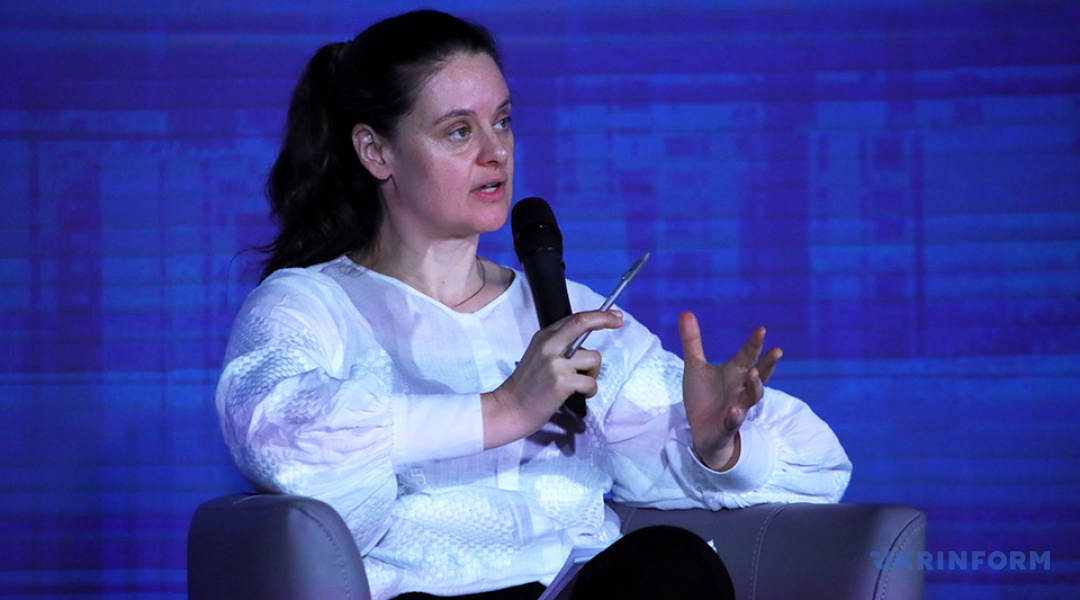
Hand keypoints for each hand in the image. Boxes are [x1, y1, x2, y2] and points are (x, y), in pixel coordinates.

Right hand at [482, 310, 622, 448]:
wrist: (510, 408)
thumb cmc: (527, 385)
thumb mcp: (538, 355)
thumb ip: (558, 345)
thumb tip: (584, 339)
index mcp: (544, 337)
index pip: (574, 319)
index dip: (597, 315)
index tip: (613, 314)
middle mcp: (549, 346)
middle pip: (581, 323)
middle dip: (604, 319)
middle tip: (619, 320)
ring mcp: (555, 364)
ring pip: (593, 358)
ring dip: (594, 373)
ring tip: (581, 383)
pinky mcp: (561, 383)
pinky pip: (590, 382)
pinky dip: (590, 390)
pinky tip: (579, 395)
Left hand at [679, 311, 781, 470]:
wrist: (701, 431)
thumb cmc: (704, 397)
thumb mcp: (695, 367)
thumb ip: (692, 342)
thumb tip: (686, 312)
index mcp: (734, 373)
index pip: (747, 355)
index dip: (754, 343)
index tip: (761, 329)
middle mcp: (740, 389)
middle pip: (758, 375)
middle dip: (768, 364)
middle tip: (777, 351)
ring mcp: (736, 408)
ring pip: (751, 398)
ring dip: (754, 386)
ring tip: (753, 373)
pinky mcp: (726, 426)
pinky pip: (733, 422)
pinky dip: (734, 417)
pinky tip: (734, 411)